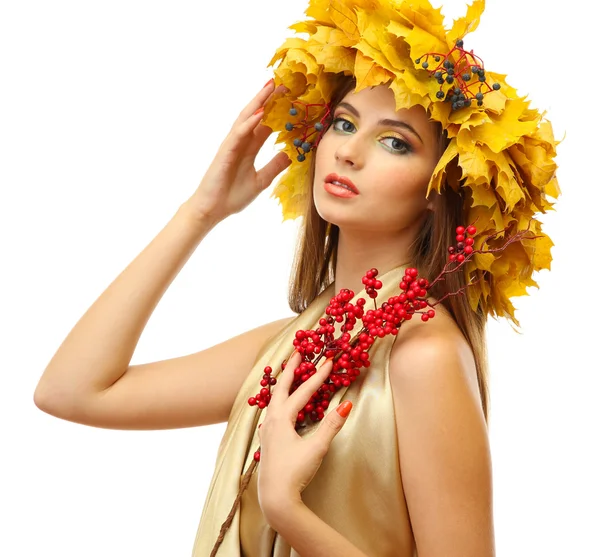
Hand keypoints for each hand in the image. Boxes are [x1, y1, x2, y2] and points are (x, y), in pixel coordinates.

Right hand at [184, 80, 290, 225]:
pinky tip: (260, 113)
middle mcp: (240, 142)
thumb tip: (292, 155)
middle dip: (269, 99)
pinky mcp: (225, 151)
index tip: (293, 98)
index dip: (278, 111)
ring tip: (272, 87)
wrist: (213, 209)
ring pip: (246, 118)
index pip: (266, 124)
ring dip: (259, 102)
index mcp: (249, 148)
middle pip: (256, 115)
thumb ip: (275, 166)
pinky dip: (249, 123)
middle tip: (284, 82)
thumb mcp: (261, 180)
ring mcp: (232, 144)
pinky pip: (239, 133)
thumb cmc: (232, 196)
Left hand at [256, 351, 353, 518]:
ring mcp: (267, 431)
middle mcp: (271, 420)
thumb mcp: (316, 448)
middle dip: (291, 369)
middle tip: (298, 352)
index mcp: (281, 418)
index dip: (317, 376)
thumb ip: (331, 425)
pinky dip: (278, 402)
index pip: (302, 391)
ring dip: (283, 384)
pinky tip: (279, 408)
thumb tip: (346, 404)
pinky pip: (272, 412)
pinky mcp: (267, 441)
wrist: (275, 498)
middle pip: (281, 388)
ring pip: (274, 400)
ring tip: (289, 374)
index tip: (328, 361)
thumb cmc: (295, 472)